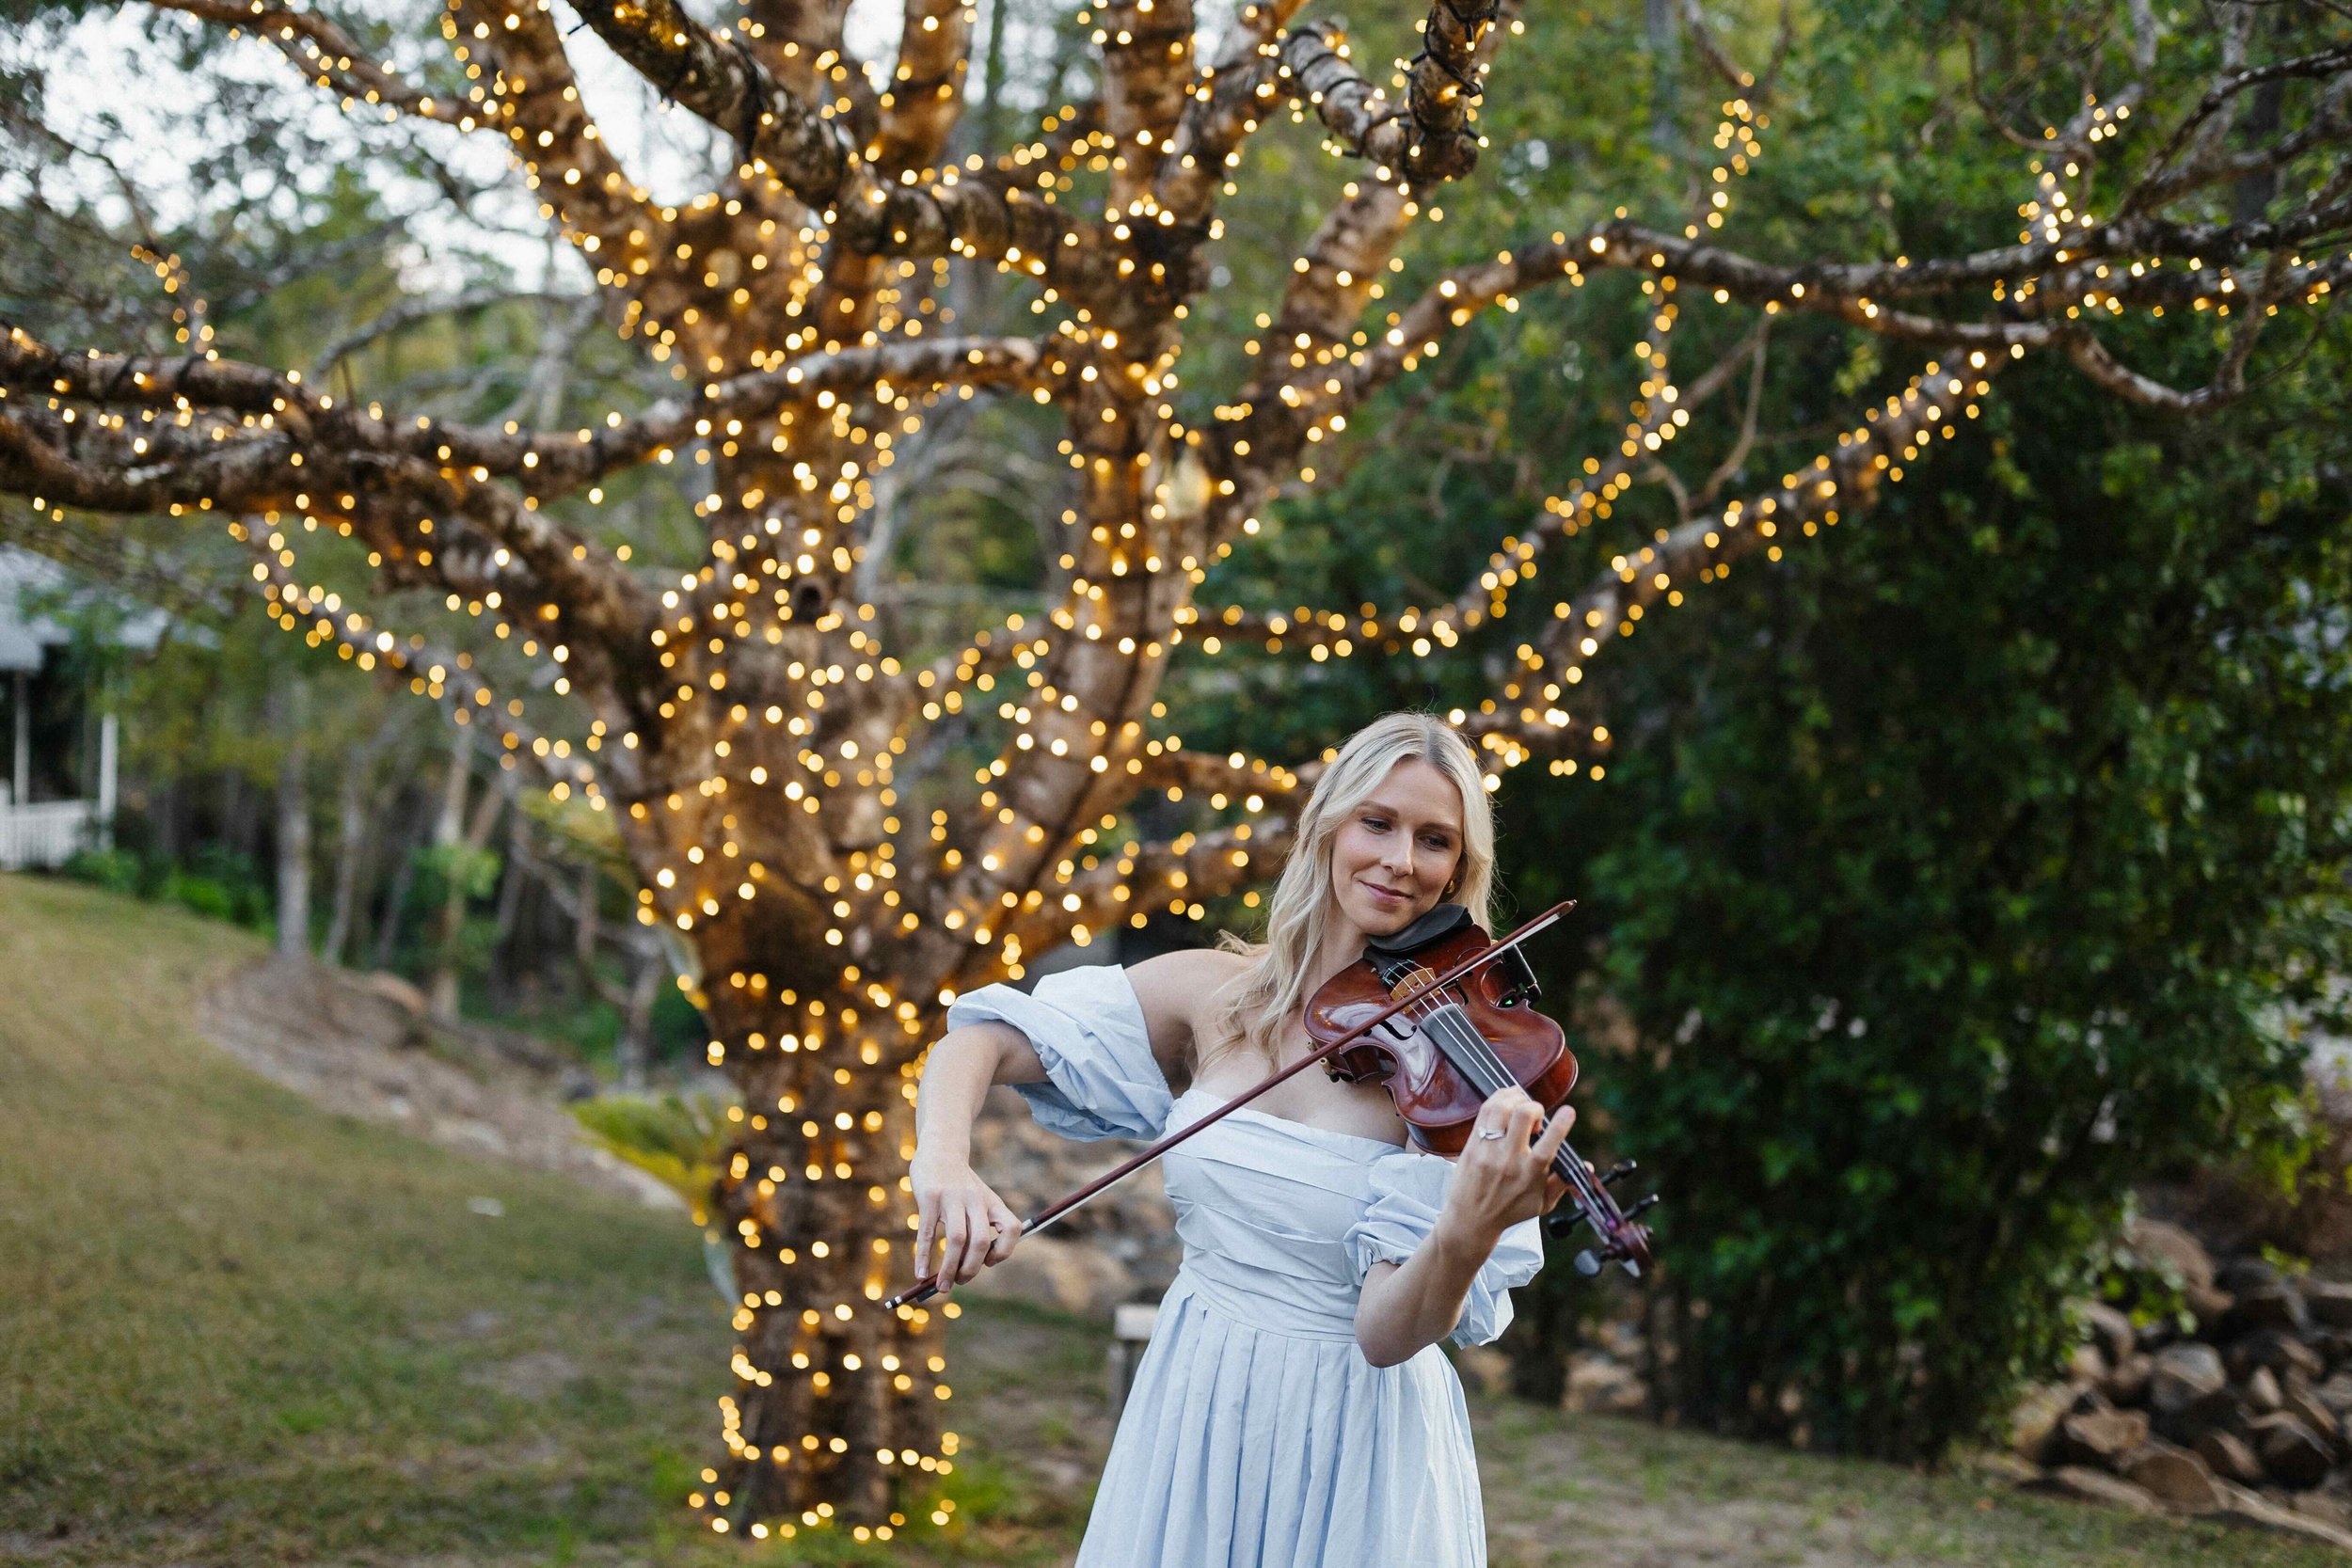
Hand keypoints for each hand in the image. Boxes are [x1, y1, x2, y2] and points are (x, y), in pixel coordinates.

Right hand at [909, 1146, 1020, 1291]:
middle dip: (971, 1269)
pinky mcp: (929, 1197)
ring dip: (949, 1268)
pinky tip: (920, 1273)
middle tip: (959, 1283)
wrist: (941, 1150)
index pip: (1011, 1229)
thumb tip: (961, 1271)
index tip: (987, 1263)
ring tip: (942, 1286)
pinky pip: (927, 1233)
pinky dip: (924, 1256)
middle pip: (981, 1241)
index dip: (1004, 1251)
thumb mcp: (978, 1201)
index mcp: (992, 1203)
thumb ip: (976, 1229)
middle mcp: (975, 1200)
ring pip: (957, 1240)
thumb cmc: (961, 1184)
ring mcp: (952, 1198)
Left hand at [1440, 1086, 1574, 1246]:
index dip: (1561, 1125)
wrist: (1470, 1219)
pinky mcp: (1472, 1143)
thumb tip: (1588, 1166)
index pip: (1547, 1146)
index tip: (1569, 1111)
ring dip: (1515, 1099)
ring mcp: (1488, 1150)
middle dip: (1535, 1107)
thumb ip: (1563, 1183)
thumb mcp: (1542, 1203)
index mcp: (1529, 1174)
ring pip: (1501, 1108)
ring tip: (1521, 1106)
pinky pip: (1485, 1111)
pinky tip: (1507, 1102)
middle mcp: (1508, 1160)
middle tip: (1536, 1118)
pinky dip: (1499, 1099)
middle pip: (1522, 1116)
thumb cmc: (1510, 1210)